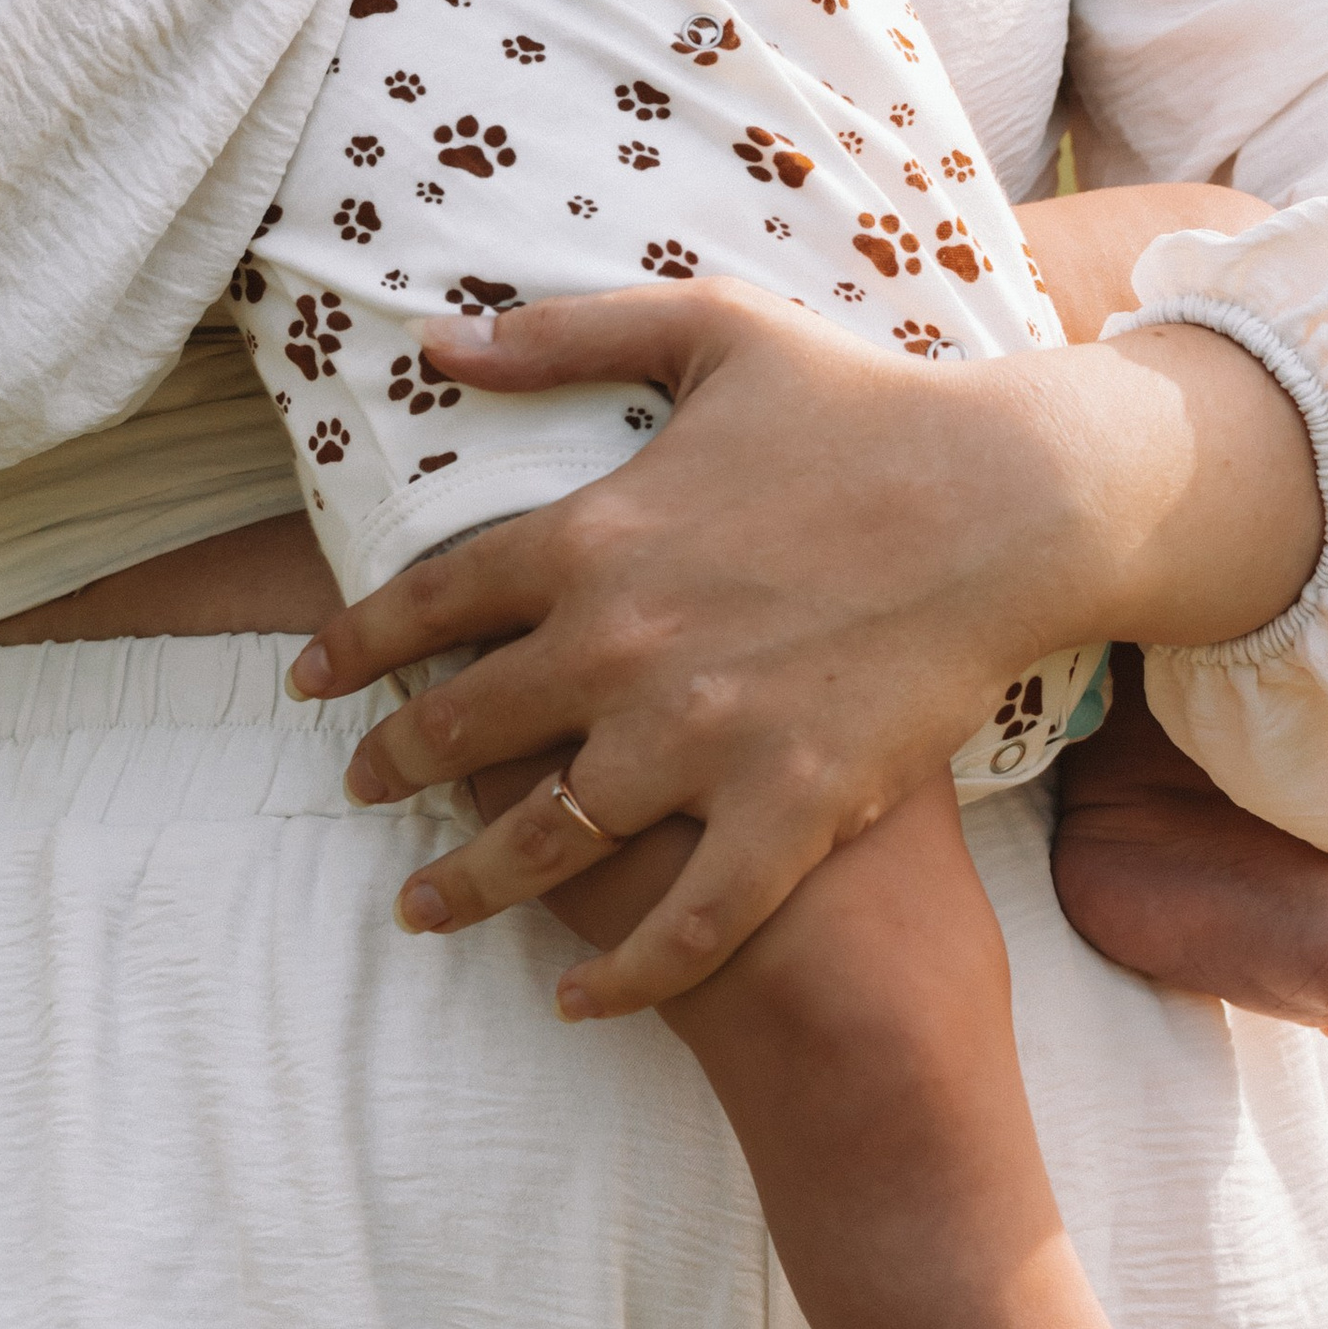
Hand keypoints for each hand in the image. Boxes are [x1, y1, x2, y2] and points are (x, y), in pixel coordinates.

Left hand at [290, 281, 1323, 1014]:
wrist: (1015, 501)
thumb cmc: (865, 406)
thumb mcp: (711, 330)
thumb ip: (566, 334)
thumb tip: (438, 342)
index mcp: (591, 536)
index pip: (428, 604)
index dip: (354, 647)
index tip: (312, 680)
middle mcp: (622, 648)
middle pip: (464, 730)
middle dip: (394, 767)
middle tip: (360, 788)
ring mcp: (702, 741)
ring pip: (544, 841)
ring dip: (467, 885)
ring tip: (421, 908)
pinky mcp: (789, 812)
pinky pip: (685, 924)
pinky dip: (622, 974)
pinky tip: (576, 997)